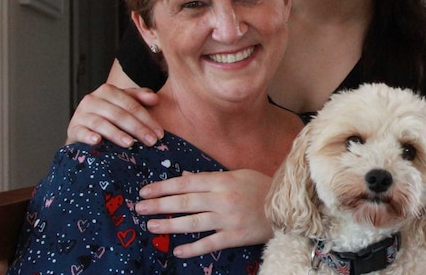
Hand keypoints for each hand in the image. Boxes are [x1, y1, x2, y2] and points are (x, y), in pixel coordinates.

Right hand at [66, 83, 161, 146]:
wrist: (84, 128)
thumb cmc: (109, 115)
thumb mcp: (125, 103)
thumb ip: (140, 98)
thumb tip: (155, 98)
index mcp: (108, 91)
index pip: (131, 105)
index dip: (147, 119)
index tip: (159, 133)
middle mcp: (93, 100)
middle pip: (119, 114)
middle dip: (137, 128)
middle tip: (151, 141)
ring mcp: (81, 114)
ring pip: (101, 123)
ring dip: (116, 134)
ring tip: (130, 143)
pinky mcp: (73, 128)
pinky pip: (81, 132)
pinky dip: (89, 136)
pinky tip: (98, 141)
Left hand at [136, 170, 273, 257]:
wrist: (287, 207)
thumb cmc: (261, 187)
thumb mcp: (237, 175)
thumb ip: (211, 178)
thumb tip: (184, 178)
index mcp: (222, 181)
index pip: (186, 183)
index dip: (163, 187)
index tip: (145, 190)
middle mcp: (222, 199)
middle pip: (184, 202)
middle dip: (158, 205)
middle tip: (139, 207)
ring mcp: (228, 219)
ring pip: (192, 222)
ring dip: (168, 224)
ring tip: (150, 225)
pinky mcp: (235, 236)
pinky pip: (209, 243)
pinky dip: (192, 248)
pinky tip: (176, 250)